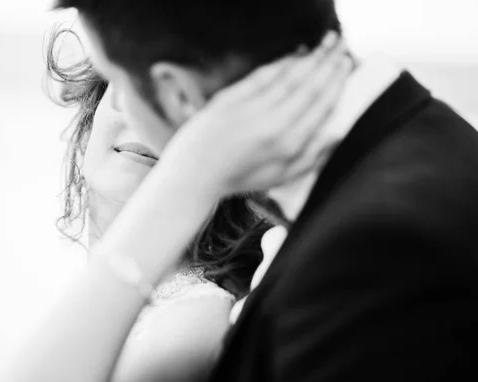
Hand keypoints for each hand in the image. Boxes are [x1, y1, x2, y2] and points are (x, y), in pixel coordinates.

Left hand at [158, 31, 352, 197]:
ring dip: (310, 58)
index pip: (321, 105)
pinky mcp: (231, 97)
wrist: (195, 172)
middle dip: (328, 63)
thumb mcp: (281, 176)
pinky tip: (295, 55)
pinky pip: (263, 74)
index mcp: (288, 144)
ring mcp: (250, 108)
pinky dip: (282, 62)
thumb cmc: (240, 176)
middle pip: (309, 85)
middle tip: (341, 46)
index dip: (337, 82)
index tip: (347, 65)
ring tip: (326, 43)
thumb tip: (338, 133)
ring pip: (288, 76)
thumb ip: (312, 156)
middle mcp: (272, 123)